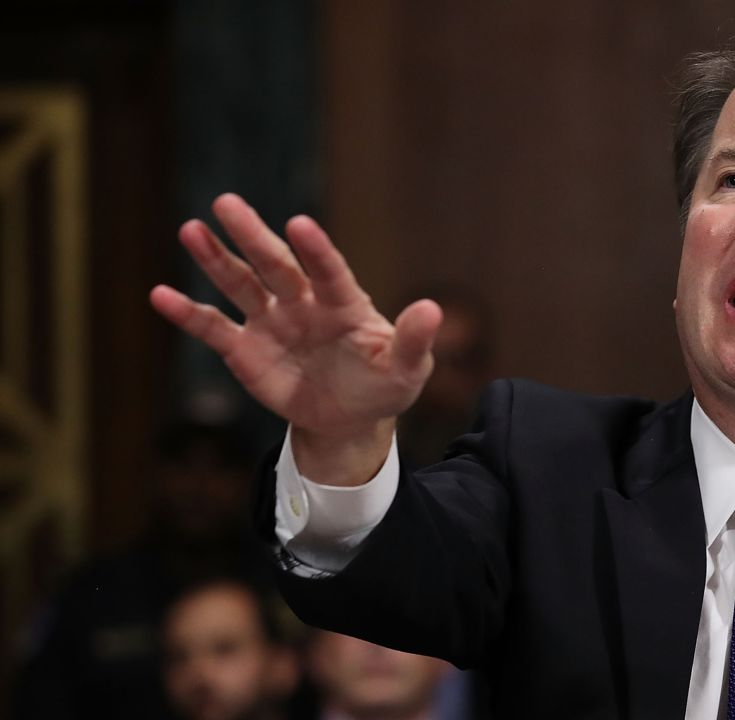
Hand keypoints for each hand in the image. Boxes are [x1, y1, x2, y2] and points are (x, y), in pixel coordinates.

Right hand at [150, 193, 440, 483]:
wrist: (350, 419)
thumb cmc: (384, 386)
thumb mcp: (407, 371)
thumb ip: (414, 341)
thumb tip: (432, 309)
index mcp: (344, 303)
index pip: (328, 272)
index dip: (315, 250)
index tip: (299, 224)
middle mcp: (303, 303)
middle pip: (276, 265)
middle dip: (253, 236)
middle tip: (226, 202)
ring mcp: (272, 323)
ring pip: (240, 285)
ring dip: (215, 260)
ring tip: (191, 229)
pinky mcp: (245, 350)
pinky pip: (213, 328)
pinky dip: (188, 314)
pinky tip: (160, 294)